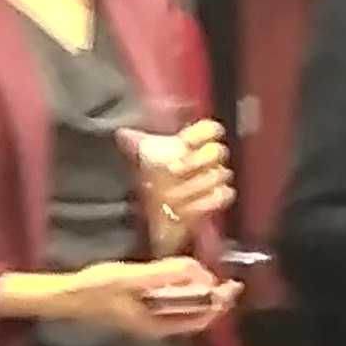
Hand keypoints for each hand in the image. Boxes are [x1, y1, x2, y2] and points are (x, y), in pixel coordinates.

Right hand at [10, 258, 237, 343]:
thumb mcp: (129, 278)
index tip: (229, 285)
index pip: (198, 319)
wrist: (66, 297)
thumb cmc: (95, 289)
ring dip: (201, 295)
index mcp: (156, 325)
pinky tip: (188, 278)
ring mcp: (150, 318)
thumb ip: (163, 274)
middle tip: (231, 282)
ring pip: (185, 310)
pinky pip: (173, 303)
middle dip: (214, 300)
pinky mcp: (143, 308)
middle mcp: (157, 326)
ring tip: (215, 279)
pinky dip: (186, 292)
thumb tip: (196, 271)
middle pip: (195, 316)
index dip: (217, 304)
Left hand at [127, 118, 234, 251]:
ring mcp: (215, 178)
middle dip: (193, 161)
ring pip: (219, 174)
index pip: (209, 129)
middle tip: (172, 170)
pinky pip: (222, 196)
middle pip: (216, 151)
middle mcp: (207, 158)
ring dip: (193, 186)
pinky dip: (203, 203)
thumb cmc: (152, 183)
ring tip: (171, 196)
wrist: (153, 216)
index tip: (185, 142)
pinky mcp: (217, 200)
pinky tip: (184, 208)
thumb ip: (139, 146)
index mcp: (190, 143)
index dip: (200, 134)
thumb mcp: (142, 162)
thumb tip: (123, 135)